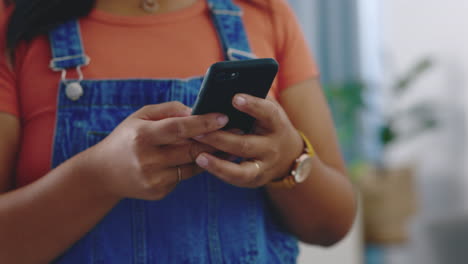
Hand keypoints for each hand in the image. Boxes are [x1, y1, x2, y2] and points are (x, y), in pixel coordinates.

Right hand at [87, 102, 228, 199]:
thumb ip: (169, 110)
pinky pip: (185, 176)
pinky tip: (206, 157)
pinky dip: (195, 165)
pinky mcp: (159, 191)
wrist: (104, 174)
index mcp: (142, 136)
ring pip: (193, 165)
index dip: (202, 123)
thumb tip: (197, 110)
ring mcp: (154, 179)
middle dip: (215, 139)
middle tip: (237, 130)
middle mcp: (148, 159)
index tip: (223, 117)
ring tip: (229, 143)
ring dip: (212, 154)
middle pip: (190, 149)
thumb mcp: (140, 117)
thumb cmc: (126, 138)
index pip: (178, 129)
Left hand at [193, 94, 302, 187]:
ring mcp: (265, 166)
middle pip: (246, 144)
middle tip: (198, 130)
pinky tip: (202, 162)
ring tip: (198, 156)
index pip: (267, 113)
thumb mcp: (267, 110)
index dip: (253, 106)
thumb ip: (252, 100)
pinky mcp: (256, 179)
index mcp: (276, 123)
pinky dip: (219, 171)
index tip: (235, 98)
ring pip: (241, 168)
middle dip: (221, 137)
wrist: (288, 155)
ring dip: (218, 162)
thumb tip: (223, 88)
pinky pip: (236, 178)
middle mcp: (272, 147)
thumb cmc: (268, 125)